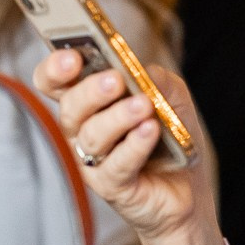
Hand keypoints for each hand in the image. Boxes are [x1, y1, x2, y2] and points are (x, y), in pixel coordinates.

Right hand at [33, 50, 222, 244]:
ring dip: (118, 118)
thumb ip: (153, 77)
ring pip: (91, 136)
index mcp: (88, 102)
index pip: (54, 82)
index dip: (54, 69)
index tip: (72, 57)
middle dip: (90, 91)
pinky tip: (150, 131)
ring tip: (144, 107)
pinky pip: (116, 165)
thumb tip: (138, 69)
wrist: (190, 187)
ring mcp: (93, 161)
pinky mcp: (112, 187)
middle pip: (69, 107)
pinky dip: (133, 146)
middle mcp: (82, 131)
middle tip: (114, 80)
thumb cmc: (171, 135)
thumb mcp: (171, 95)